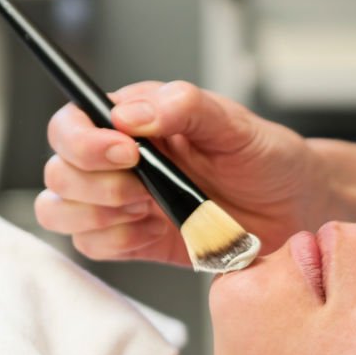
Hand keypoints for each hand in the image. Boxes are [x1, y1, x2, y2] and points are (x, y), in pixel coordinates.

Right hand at [36, 80, 329, 265]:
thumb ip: (186, 107)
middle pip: (60, 172)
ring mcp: (124, 202)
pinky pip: (93, 247)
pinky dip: (116, 243)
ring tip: (146, 210)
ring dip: (97, 215)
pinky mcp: (136, 240)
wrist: (295, 207)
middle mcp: (119, 160)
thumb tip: (131, 114)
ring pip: (62, 212)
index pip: (72, 123)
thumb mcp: (235, 124)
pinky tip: (153, 233)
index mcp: (135, 120)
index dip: (82, 141)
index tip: (124, 152)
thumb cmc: (267, 157)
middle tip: (142, 189)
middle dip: (94, 184)